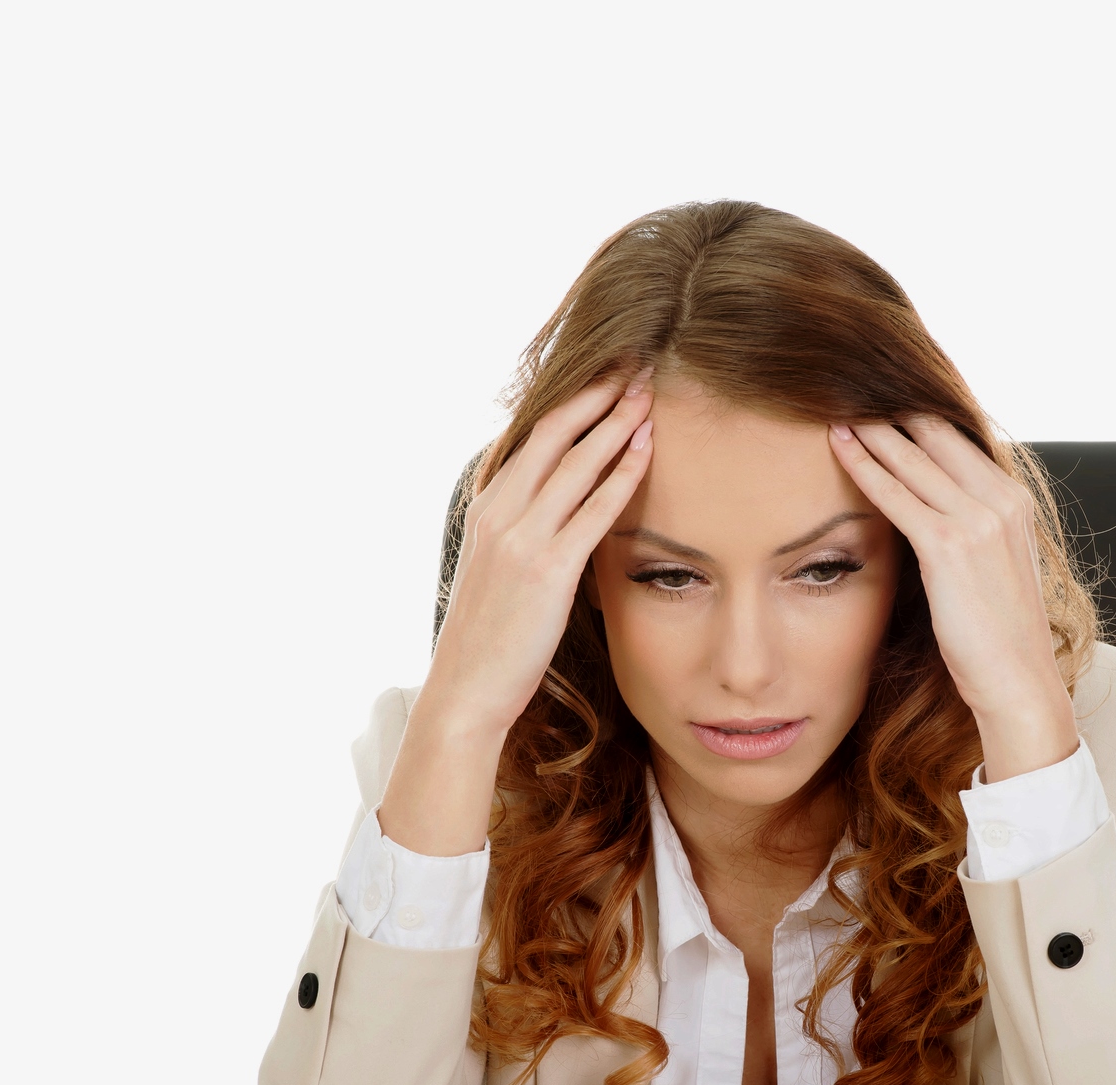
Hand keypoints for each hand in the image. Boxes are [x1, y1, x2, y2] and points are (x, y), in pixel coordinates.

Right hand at [425, 368, 656, 733]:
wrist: (466, 689)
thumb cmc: (489, 635)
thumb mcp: (494, 567)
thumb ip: (520, 528)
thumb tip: (555, 506)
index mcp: (485, 507)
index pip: (530, 435)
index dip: (570, 399)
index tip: (604, 373)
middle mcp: (499, 512)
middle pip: (553, 432)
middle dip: (597, 394)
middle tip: (634, 363)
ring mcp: (521, 539)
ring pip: (575, 462)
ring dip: (616, 423)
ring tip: (649, 393)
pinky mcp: (548, 569)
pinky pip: (593, 509)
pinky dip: (622, 474)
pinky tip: (647, 450)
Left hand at [828, 417, 1078, 782]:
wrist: (1017, 682)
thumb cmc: (997, 635)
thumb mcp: (992, 567)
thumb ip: (969, 527)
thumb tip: (929, 506)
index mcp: (1013, 501)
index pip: (957, 438)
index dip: (915, 413)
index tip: (877, 395)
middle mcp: (1001, 500)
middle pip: (935, 433)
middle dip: (890, 407)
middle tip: (846, 385)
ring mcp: (978, 519)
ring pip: (912, 456)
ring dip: (870, 427)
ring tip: (834, 403)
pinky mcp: (950, 545)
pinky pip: (897, 493)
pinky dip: (865, 465)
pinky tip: (838, 445)